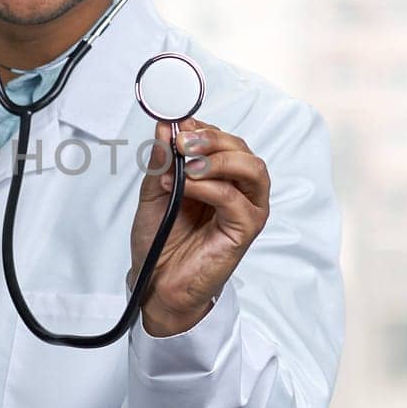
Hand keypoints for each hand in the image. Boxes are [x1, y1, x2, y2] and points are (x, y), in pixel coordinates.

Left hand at [128, 118, 269, 336]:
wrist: (156, 282)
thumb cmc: (160, 240)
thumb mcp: (155, 192)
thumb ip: (162, 161)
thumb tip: (165, 127)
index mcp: (220, 177)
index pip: (223, 140)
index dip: (202, 127)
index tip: (177, 125)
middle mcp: (239, 190)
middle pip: (242, 149)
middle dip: (212, 138)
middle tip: (182, 142)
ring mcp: (246, 209)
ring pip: (251, 169)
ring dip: (218, 159)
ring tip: (187, 164)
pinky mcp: (244, 230)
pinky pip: (235, 199)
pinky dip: (210, 187)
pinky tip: (186, 187)